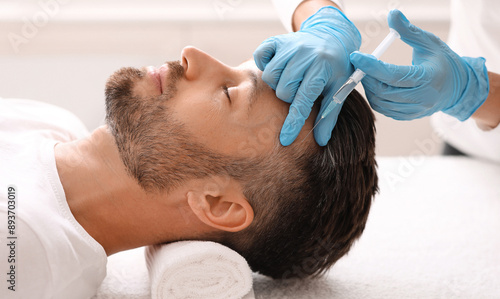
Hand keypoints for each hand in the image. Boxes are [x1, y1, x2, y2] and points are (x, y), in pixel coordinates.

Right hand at [253, 6, 360, 145]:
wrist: (332, 36)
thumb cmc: (336, 67)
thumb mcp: (339, 88)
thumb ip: (329, 114)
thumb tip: (321, 141)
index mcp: (322, 68)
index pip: (303, 101)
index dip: (293, 123)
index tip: (285, 140)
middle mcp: (305, 55)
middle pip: (282, 91)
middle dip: (289, 96)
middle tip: (300, 88)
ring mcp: (289, 45)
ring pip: (269, 76)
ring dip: (278, 82)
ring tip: (291, 78)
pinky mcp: (277, 40)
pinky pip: (260, 56)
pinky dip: (264, 63)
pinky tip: (278, 65)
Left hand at [350, 9, 488, 121]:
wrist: (458, 87)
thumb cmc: (442, 61)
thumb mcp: (429, 42)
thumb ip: (408, 31)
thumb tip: (392, 14)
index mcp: (428, 78)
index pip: (392, 75)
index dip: (371, 66)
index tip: (356, 57)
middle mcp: (422, 98)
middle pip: (383, 91)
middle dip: (367, 77)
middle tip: (360, 65)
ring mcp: (416, 110)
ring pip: (381, 103)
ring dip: (369, 88)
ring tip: (369, 74)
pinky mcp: (409, 116)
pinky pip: (385, 110)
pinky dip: (376, 98)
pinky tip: (377, 85)